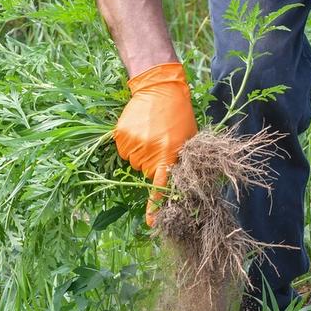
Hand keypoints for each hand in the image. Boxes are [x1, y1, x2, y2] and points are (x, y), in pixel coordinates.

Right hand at [113, 62, 197, 225]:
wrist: (159, 88)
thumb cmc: (179, 115)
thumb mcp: (188, 138)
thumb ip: (182, 160)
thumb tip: (181, 182)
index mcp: (169, 153)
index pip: (161, 185)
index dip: (156, 205)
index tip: (151, 222)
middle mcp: (150, 151)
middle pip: (145, 172)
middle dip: (152, 163)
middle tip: (160, 143)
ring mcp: (133, 143)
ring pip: (133, 162)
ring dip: (141, 153)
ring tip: (150, 133)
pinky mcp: (121, 135)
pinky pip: (124, 150)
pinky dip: (130, 144)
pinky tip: (139, 129)